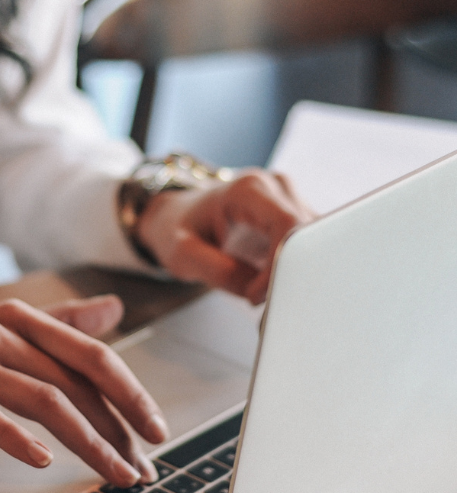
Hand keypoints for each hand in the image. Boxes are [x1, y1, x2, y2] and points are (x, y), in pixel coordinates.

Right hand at [0, 295, 167, 486]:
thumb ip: (57, 321)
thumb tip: (112, 310)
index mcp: (19, 318)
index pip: (90, 354)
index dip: (130, 392)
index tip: (157, 429)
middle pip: (74, 381)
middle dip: (118, 428)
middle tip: (143, 468)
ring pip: (43, 400)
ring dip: (87, 442)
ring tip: (112, 474)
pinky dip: (19, 440)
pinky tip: (43, 461)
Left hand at [135, 170, 313, 303]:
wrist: (176, 215)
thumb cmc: (177, 229)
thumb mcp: (182, 253)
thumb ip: (218, 271)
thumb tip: (257, 292)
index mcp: (248, 189)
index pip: (287, 224)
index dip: (281, 263)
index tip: (257, 295)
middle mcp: (276, 188)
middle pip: (308, 234)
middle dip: (291, 274)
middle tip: (266, 305)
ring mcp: (289, 201)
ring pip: (315, 243)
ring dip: (296, 275)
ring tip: (267, 297)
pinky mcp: (295, 218)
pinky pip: (309, 247)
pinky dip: (296, 271)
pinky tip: (275, 288)